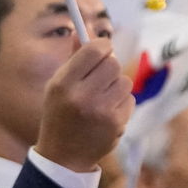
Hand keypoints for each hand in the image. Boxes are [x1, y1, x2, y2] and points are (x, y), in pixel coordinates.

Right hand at [34, 38, 132, 172]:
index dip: (102, 45)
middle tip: (101, 76)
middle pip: (113, 63)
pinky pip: (130, 99)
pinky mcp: (116, 123)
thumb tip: (82, 31)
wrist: (64, 156)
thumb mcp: (57, 86)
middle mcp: (82, 96)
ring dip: (117, 86)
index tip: (103, 48)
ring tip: (102, 98)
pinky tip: (107, 113)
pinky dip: (122, 103)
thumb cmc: (60, 115)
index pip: (93, 50)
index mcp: (63, 83)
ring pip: (124, 81)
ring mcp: (101, 111)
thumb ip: (73, 59)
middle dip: (109, 66)